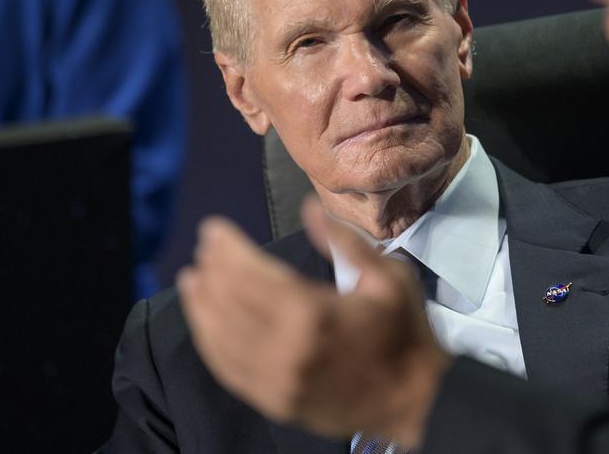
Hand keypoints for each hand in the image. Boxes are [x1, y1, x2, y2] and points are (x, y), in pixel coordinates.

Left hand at [177, 197, 450, 448]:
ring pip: (221, 338)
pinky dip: (210, 343)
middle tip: (204, 249)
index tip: (212, 229)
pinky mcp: (275, 401)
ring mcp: (278, 380)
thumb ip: (343, 241)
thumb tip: (308, 207)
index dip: (226, 248)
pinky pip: (229, 370)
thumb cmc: (404, 333)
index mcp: (314, 314)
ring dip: (200, 306)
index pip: (251, 274)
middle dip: (212, 270)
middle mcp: (287, 349)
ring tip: (191, 281)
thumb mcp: (388, 277)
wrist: (416, 399)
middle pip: (230, 302)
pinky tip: (205, 324)